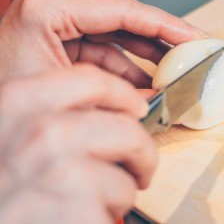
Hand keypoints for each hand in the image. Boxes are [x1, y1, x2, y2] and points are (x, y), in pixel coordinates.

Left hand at [0, 0, 203, 85]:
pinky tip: (148, 84)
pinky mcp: (61, 36)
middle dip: (163, 39)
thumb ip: (117, 91)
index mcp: (49, 8)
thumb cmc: (6, 102)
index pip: (125, 10)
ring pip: (119, 33)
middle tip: (194, 50)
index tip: (195, 36)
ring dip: (148, 56)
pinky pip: (105, 49)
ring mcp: (58, 19)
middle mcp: (55, 4)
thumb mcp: (66, 93)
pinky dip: (128, 67)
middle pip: (126, 18)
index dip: (167, 25)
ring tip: (177, 70)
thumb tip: (157, 98)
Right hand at [0, 65, 156, 222]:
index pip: (92, 80)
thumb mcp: (10, 136)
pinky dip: (107, 215)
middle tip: (141, 170)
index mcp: (19, 103)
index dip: (124, 95)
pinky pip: (120, 205)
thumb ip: (54, 116)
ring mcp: (61, 169)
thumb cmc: (1, 186)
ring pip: (126, 176)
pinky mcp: (78, 208)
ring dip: (119, 193)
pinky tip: (84, 218)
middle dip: (143, 154)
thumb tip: (116, 111)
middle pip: (128, 130)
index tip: (138, 108)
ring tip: (93, 203)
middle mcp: (42, 131)